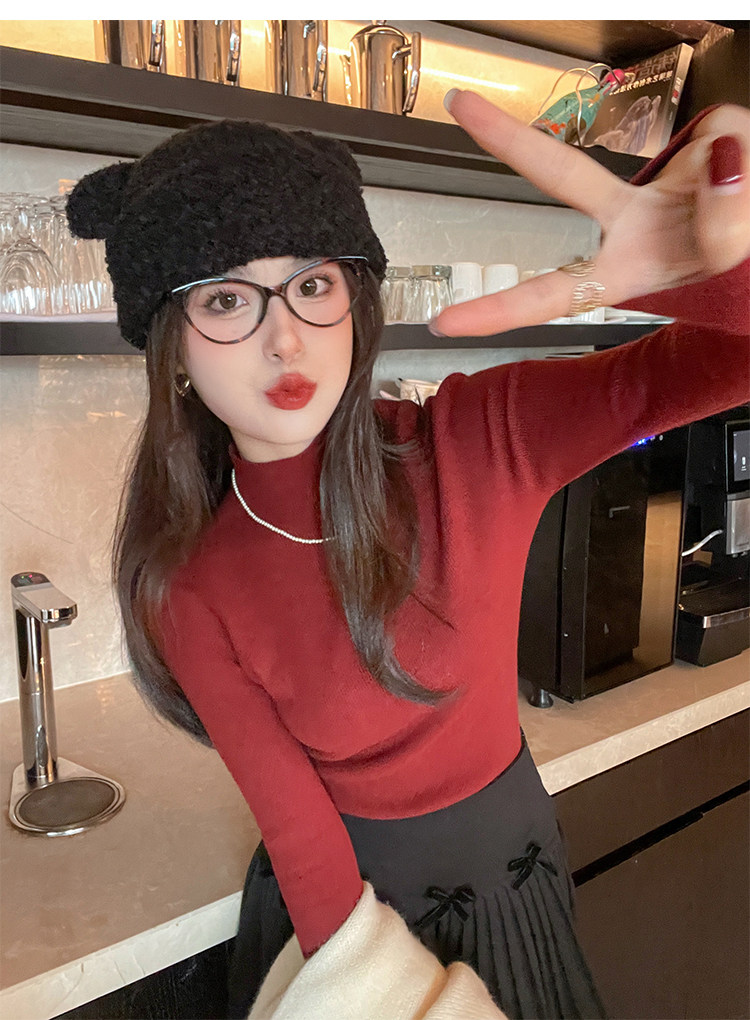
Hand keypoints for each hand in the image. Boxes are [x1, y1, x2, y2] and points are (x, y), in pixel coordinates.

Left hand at [430, 91, 749, 337]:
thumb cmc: (739, 261)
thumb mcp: (727, 264)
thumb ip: (722, 227)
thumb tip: (720, 165)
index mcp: (624, 268)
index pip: (552, 293)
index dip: (499, 310)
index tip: (443, 322)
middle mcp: (629, 221)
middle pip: (564, 174)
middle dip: (510, 138)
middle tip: (457, 103)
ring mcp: (659, 180)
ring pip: (696, 145)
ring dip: (735, 168)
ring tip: (746, 192)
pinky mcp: (701, 140)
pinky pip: (730, 133)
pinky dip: (748, 152)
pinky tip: (747, 170)